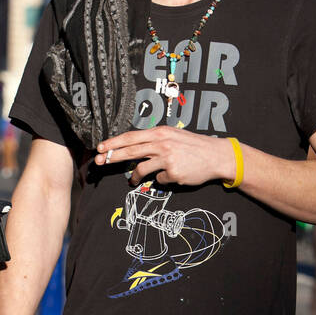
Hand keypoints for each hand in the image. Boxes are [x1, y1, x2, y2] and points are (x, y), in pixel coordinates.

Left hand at [94, 127, 233, 187]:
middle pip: (131, 151)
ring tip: (132, 181)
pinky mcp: (173, 173)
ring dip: (134, 177)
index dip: (114, 142)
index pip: (131, 137)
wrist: (216, 156)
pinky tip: (172, 176)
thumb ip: (155, 141)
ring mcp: (167, 159)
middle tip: (99, 162)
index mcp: (160, 133)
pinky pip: (160, 180)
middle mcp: (162, 143)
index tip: (100, 148)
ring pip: (142, 169)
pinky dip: (163, 180)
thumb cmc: (194, 146)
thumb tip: (136, 148)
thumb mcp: (173, 136)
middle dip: (112, 157)